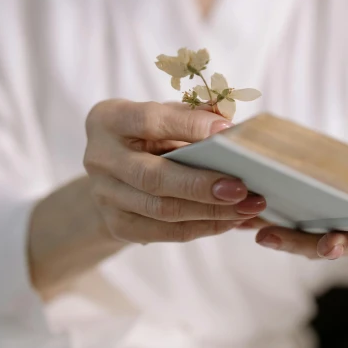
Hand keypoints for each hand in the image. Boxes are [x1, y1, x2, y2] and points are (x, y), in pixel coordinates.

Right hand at [28, 100, 265, 298]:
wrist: (112, 170)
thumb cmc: (147, 134)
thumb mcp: (163, 115)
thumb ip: (193, 115)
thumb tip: (230, 121)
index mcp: (109, 120)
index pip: (149, 121)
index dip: (189, 126)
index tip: (227, 131)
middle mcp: (100, 158)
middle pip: (153, 177)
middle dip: (201, 184)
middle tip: (241, 188)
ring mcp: (105, 195)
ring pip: (161, 210)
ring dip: (209, 211)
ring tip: (246, 208)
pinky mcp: (117, 224)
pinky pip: (164, 232)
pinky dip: (202, 227)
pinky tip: (229, 220)